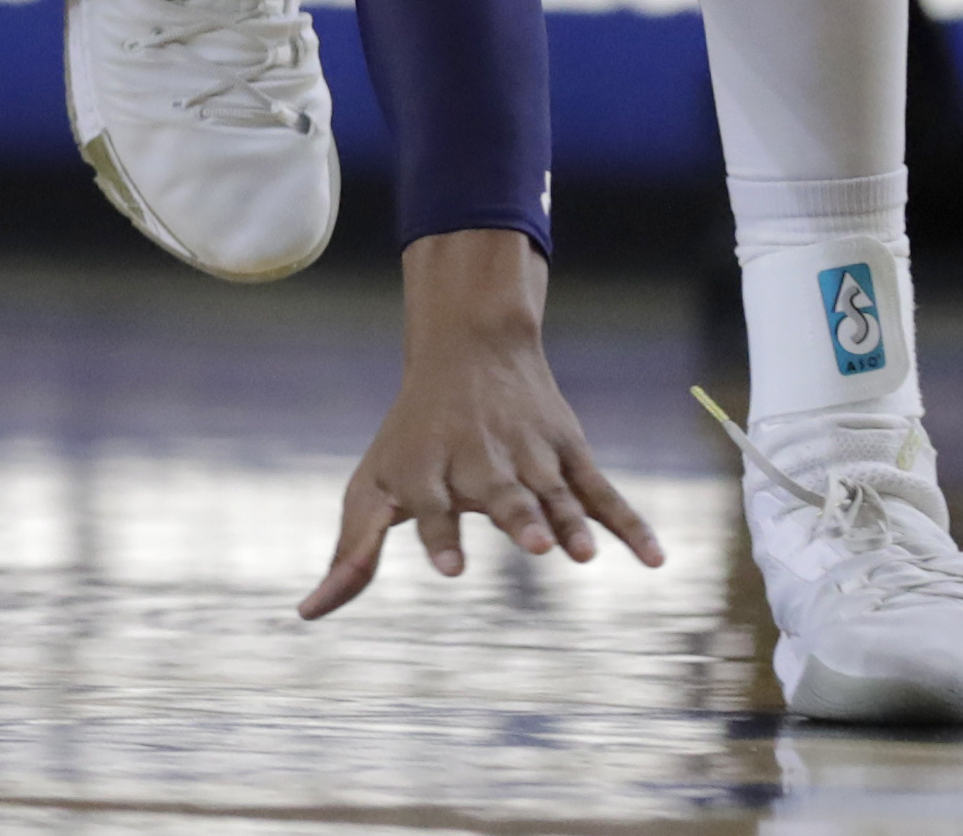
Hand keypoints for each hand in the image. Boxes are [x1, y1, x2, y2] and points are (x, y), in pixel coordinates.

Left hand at [302, 229, 661, 618]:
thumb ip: (351, 553)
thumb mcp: (371, 486)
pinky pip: (603, 492)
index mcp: (426, 467)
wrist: (467, 347)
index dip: (440, 534)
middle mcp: (479, 459)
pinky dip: (630, 524)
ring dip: (572, 523)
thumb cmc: (410, 436)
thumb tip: (308, 614)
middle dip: (517, 519)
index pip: (432, 504)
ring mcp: (529, 455)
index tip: (451, 569)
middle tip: (534, 545)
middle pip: (501, 495)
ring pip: (555, 493)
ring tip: (582, 554)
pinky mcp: (568, 453)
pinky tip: (655, 559)